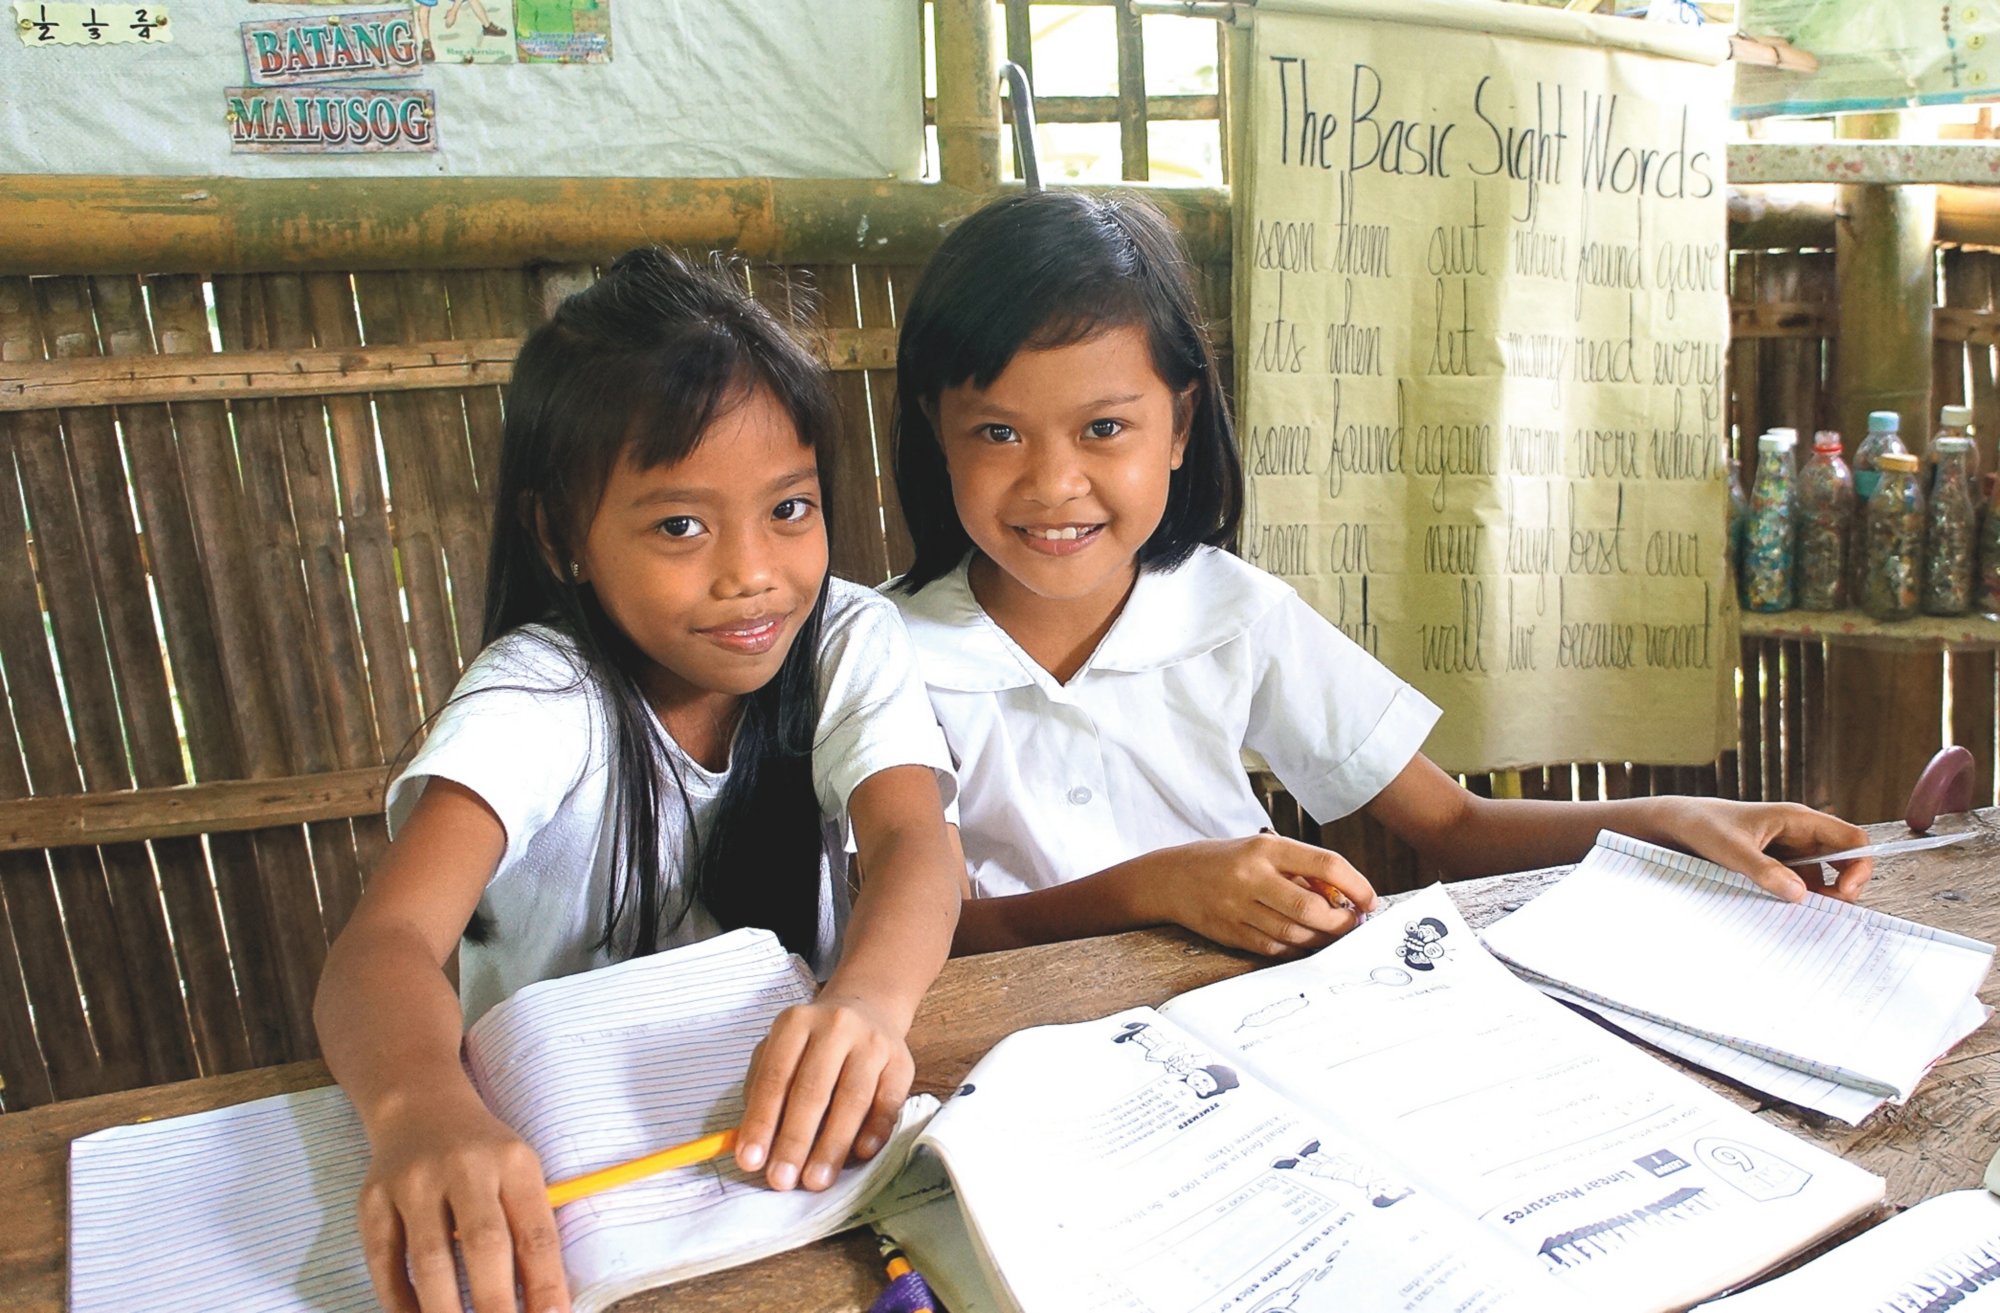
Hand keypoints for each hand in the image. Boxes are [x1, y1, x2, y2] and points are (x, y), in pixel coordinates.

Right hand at [355, 1092, 568, 1312]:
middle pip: (483, 1244)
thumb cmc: (483, 1155)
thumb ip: (530, 1230)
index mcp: (513, 1162)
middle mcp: (464, 1167)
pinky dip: (399, 1300)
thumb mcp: (519, 1174)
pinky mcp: (373, 1198)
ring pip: (429, 1259)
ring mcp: (413, 1181)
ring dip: (444, 1311)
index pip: (536, 1233)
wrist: (420, 1106)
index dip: (546, 1284)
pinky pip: (384, 1260)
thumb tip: (544, 1304)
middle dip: (495, 1304)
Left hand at [734, 993, 913, 1192]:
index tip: (750, 1161)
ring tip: (816, 1180)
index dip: (761, 1122)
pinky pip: (887, 1102)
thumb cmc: (814, 1044)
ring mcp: (872, 1043)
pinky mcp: (901, 1063)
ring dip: (832, 1145)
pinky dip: (875, 1130)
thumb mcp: (781, 1051)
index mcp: (796, 1023)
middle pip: (812, 1090)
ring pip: (852, 1099)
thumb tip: (756, 1146)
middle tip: (782, 1181)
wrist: (868, 1010)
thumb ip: (763, 1092)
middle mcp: (835, 1027)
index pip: (774, 1078)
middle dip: (794, 1140)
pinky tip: (860, 1154)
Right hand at [1138, 833, 1376, 956]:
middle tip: (1352, 923)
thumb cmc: (1227, 860)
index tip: (1370, 900)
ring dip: (1323, 939)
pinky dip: (1297, 947)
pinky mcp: (1231, 932)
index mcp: (1266, 849)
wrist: (1172, 878)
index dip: (1356, 885)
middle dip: (1342, 922)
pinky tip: (1304, 941)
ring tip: (1332, 933)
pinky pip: (1275, 947)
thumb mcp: (1263, 851)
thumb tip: (1345, 897)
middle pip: (1312, 908)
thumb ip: (1300, 871)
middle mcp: (1252, 877)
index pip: (1325, 864)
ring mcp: (1239, 907)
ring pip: (1296, 933)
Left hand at [1650, 797, 1873, 901]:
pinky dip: (1797, 897)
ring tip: (1797, 913)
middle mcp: (1800, 833)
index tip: (1845, 891)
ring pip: (1821, 877)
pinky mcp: (1776, 864)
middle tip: (1822, 910)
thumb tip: (1800, 894)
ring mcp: (1789, 850)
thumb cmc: (1704, 826)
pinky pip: (1798, 883)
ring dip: (1817, 897)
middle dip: (1841, 888)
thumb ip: (1764, 870)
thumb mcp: (1731, 850)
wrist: (1677, 825)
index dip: (1859, 865)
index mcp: (1798, 819)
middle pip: (1843, 862)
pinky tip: (1781, 909)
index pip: (1852, 839)